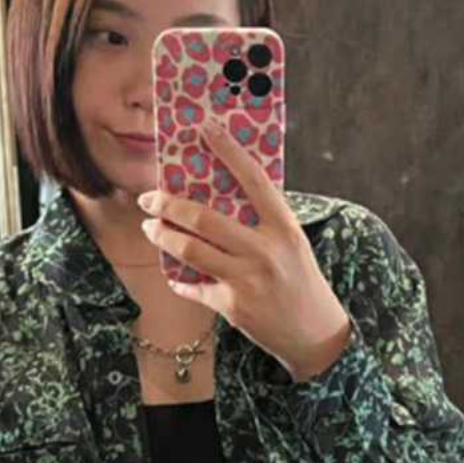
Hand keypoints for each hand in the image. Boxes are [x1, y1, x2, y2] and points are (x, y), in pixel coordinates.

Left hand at [136, 114, 352, 381]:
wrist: (314, 335)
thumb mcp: (291, 244)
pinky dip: (180, 278)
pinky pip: (193, 285)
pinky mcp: (232, 306)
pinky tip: (174, 273)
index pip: (254, 179)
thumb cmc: (300, 280)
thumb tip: (218, 193)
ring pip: (190, 250)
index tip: (205, 128)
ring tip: (151, 227)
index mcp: (284, 228)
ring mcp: (247, 280)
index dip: (229, 150)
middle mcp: (265, 251)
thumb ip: (262, 221)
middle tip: (149, 198)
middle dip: (168, 204)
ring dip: (162, 236)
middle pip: (204, 218)